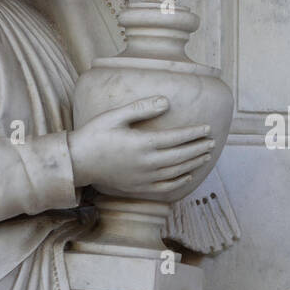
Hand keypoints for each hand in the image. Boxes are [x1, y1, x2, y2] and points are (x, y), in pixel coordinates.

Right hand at [68, 95, 214, 195]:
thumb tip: (166, 101)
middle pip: (181, 156)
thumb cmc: (94, 134)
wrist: (77, 162)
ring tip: (205, 155)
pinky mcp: (138, 187)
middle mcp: (147, 163)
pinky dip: (180, 182)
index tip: (207, 128)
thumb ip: (141, 108)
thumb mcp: (115, 115)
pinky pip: (165, 188)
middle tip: (212, 141)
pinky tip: (188, 176)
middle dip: (199, 148)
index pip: (177, 138)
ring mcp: (143, 178)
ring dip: (193, 163)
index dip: (194, 133)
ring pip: (177, 172)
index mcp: (143, 143)